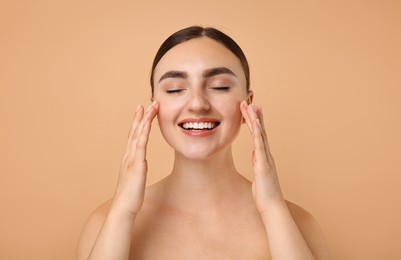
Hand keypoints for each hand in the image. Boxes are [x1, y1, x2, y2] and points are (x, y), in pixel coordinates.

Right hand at [111, 101, 158, 215]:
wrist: (124, 208)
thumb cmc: (130, 197)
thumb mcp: (135, 179)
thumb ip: (137, 170)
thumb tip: (140, 166)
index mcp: (129, 159)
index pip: (133, 137)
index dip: (137, 124)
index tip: (141, 112)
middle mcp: (128, 156)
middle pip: (134, 132)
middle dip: (140, 117)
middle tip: (144, 104)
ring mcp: (131, 160)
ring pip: (138, 135)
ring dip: (144, 120)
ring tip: (150, 108)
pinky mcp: (137, 165)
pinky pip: (141, 146)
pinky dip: (144, 133)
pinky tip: (148, 124)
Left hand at [240, 101, 283, 213]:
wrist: (272, 207)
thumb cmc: (265, 194)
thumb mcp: (259, 175)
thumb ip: (258, 164)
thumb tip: (255, 156)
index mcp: (264, 157)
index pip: (259, 136)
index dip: (256, 122)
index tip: (253, 110)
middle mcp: (266, 155)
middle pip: (260, 131)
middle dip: (255, 116)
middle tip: (250, 101)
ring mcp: (266, 158)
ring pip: (260, 135)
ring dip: (256, 120)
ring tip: (251, 106)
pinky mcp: (263, 164)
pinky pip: (260, 146)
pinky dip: (258, 134)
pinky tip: (256, 123)